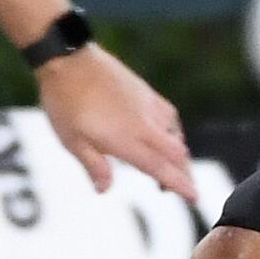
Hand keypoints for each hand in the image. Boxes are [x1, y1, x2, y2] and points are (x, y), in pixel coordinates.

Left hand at [35, 43, 194, 203]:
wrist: (70, 60)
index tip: (195, 198)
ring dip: (178, 155)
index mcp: (125, 140)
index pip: (160, 168)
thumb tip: (105, 189)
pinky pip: (170, 117)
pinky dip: (173, 133)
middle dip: (184, 173)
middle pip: (178, 154)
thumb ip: (94, 166)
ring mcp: (149, 106)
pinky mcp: (147, 93)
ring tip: (170, 166)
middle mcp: (144, 125)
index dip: (180, 185)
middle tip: (182, 188)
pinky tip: (166, 135)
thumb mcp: (71, 141)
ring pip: (176, 136)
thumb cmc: (65, 102)